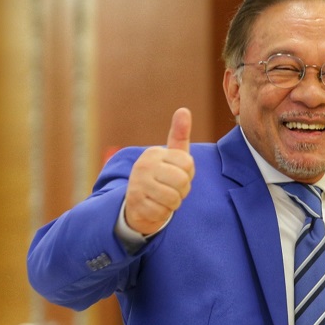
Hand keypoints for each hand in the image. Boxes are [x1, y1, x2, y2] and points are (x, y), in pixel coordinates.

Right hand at [123, 108, 194, 235]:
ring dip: (173, 203)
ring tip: (164, 198)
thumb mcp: (173, 157)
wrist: (138, 204)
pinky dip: (163, 213)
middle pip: (182, 181)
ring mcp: (137, 184)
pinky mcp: (135, 203)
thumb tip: (184, 110)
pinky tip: (155, 207)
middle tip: (172, 189)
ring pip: (173, 198)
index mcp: (154, 153)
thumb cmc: (162, 177)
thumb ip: (179, 135)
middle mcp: (143, 165)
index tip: (177, 175)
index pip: (188, 164)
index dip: (188, 174)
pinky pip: (163, 212)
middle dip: (182, 190)